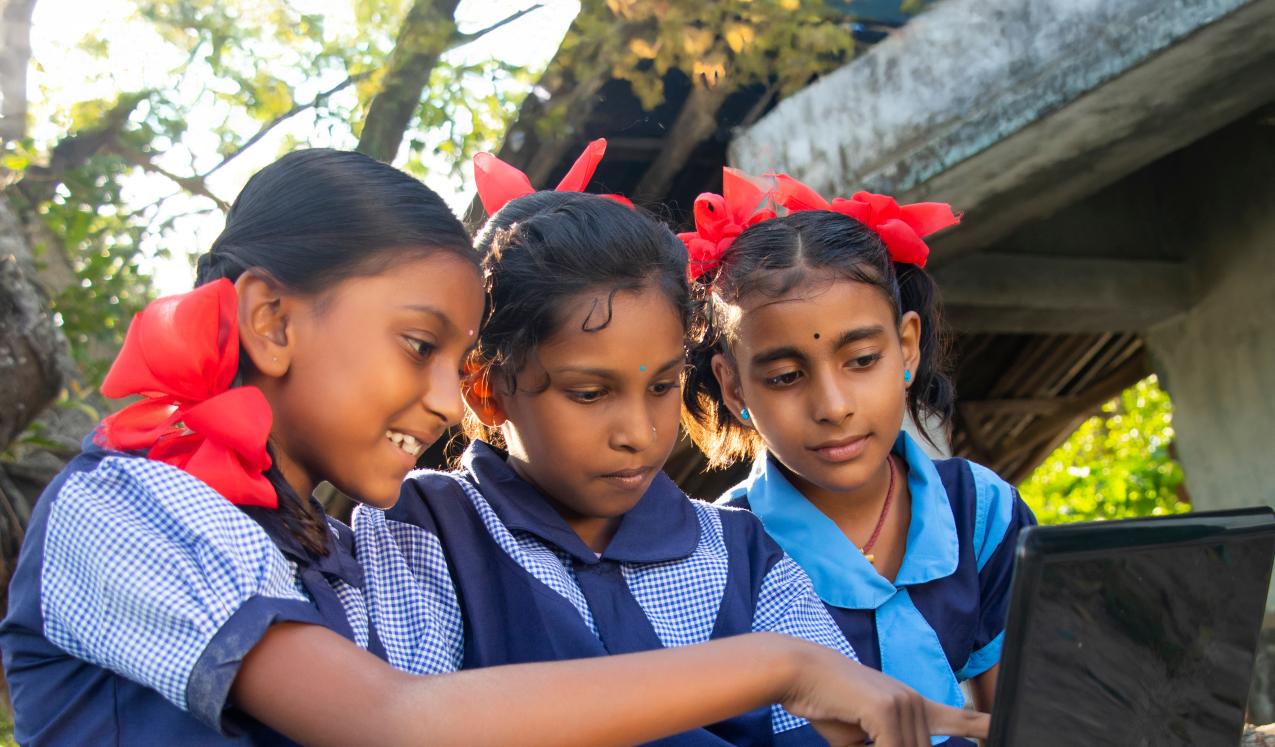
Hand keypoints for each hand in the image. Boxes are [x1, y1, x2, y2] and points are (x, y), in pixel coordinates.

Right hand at [779, 640, 988, 746]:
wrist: (800, 672)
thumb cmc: (827, 705)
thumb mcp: (860, 740)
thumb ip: (887, 746)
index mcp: (914, 706)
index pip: (963, 719)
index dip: (985, 728)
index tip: (1004, 729)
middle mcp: (916, 702)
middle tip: (865, 734)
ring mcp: (904, 703)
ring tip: (856, 724)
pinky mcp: (887, 708)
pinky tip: (855, 729)